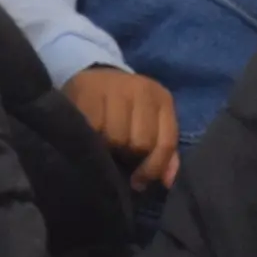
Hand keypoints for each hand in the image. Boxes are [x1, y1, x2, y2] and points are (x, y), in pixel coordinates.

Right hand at [61, 66, 180, 189]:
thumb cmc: (127, 108)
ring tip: (102, 144)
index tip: (138, 182)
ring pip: (115, 137)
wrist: (96, 74)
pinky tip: (88, 135)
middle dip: (128, 155)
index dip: (153, 168)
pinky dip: (90, 138)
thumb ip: (164, 153)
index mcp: (162, 99)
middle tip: (117, 154)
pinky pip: (92, 128)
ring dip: (107, 148)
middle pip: (140, 142)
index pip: (166, 143)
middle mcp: (142, 90)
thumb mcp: (152, 123)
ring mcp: (115, 87)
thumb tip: (167, 182)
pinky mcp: (89, 91)